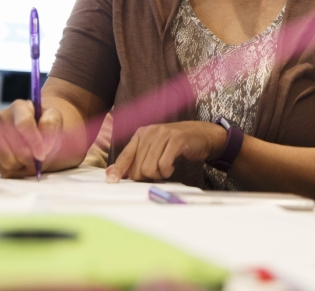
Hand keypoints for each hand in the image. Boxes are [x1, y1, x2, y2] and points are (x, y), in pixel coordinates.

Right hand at [0, 100, 62, 177]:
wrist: (33, 130)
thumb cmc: (44, 124)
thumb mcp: (55, 118)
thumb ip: (51, 125)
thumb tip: (43, 144)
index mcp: (19, 107)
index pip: (24, 124)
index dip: (34, 142)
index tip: (42, 154)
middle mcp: (2, 118)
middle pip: (16, 148)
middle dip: (31, 157)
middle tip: (39, 158)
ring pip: (8, 161)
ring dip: (23, 165)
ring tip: (30, 159)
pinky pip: (1, 169)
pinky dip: (14, 171)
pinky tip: (21, 162)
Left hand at [106, 121, 226, 182]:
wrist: (203, 135)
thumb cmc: (176, 144)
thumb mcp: (154, 149)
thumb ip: (134, 159)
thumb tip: (112, 172)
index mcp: (141, 134)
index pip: (125, 155)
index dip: (118, 170)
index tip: (112, 182)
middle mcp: (150, 132)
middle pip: (138, 167)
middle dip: (147, 176)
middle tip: (158, 171)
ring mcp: (164, 134)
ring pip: (149, 168)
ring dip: (159, 174)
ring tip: (166, 168)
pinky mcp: (177, 140)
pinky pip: (164, 164)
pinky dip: (167, 171)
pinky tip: (172, 166)